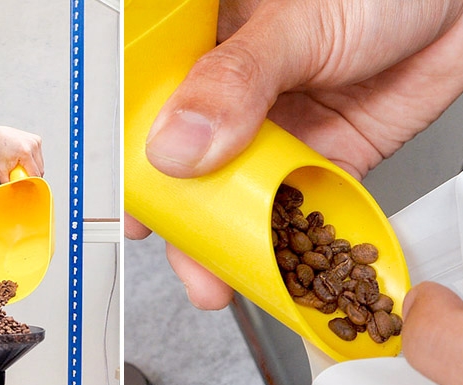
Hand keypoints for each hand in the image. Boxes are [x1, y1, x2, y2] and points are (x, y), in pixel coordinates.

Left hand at [0, 126, 43, 182]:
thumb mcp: (0, 170)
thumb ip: (7, 183)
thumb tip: (12, 195)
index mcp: (25, 152)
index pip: (35, 174)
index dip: (32, 181)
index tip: (27, 186)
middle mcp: (32, 145)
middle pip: (40, 169)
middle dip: (32, 175)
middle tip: (21, 175)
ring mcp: (36, 141)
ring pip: (41, 163)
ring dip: (34, 167)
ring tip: (21, 165)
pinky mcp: (37, 139)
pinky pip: (39, 156)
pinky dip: (33, 160)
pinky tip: (24, 157)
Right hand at [126, 0, 462, 308]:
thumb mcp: (298, 24)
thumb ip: (237, 81)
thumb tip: (177, 144)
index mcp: (209, 47)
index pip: (156, 113)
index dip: (139, 167)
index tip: (136, 210)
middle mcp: (237, 96)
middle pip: (195, 170)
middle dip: (189, 225)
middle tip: (189, 262)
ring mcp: (280, 131)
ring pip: (242, 198)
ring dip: (233, 245)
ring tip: (225, 282)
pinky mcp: (326, 159)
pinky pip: (301, 210)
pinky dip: (292, 245)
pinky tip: (280, 271)